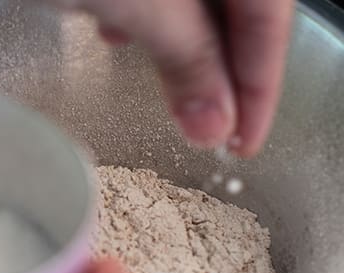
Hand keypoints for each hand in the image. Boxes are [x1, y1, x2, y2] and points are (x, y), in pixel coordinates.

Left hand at [52, 0, 293, 156]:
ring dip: (183, 52)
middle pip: (236, 17)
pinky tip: (119, 33)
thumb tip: (214, 125)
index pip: (268, 23)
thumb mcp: (142, 1)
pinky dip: (143, 21)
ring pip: (195, 8)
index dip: (260, 90)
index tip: (244, 143)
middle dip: (220, 79)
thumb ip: (188, 60)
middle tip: (212, 133)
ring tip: (172, 94)